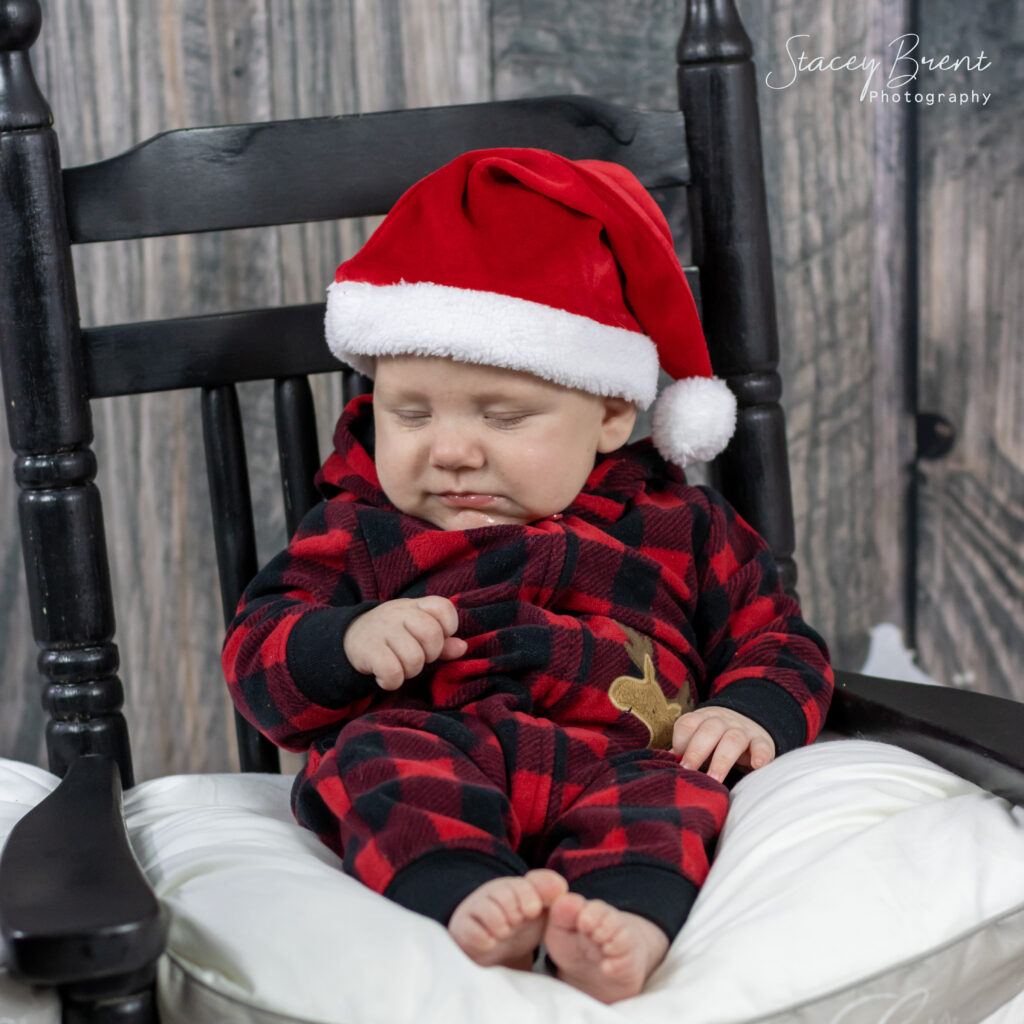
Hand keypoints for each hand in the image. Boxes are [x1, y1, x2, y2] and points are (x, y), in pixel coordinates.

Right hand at [343, 597, 467, 689]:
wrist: (350, 636)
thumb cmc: (393, 635)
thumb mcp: (417, 630)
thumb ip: (442, 640)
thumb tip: (462, 647)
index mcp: (415, 606)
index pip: (443, 607)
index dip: (448, 626)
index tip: (438, 638)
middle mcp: (399, 613)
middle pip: (432, 634)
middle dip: (431, 654)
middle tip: (418, 657)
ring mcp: (383, 630)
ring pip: (414, 658)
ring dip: (410, 671)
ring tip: (400, 667)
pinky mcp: (368, 649)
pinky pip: (392, 672)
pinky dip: (392, 681)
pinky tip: (386, 677)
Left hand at [672, 706, 774, 782]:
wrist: (749, 723)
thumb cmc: (715, 740)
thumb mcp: (699, 740)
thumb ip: (683, 751)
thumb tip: (662, 766)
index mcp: (701, 719)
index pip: (688, 724)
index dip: (680, 742)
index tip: (676, 763)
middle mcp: (721, 721)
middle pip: (709, 730)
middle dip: (697, 751)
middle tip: (688, 771)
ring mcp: (742, 730)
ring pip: (733, 739)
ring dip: (722, 759)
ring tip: (715, 779)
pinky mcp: (762, 741)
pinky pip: (762, 745)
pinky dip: (760, 755)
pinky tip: (756, 766)